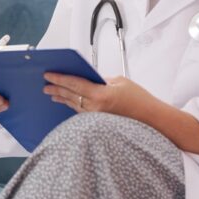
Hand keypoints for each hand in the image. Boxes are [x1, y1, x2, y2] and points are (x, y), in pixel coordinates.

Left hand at [43, 74, 158, 118]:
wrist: (152, 121)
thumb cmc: (140, 100)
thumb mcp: (120, 82)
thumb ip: (101, 80)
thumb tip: (89, 79)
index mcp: (100, 94)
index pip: (74, 84)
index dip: (59, 79)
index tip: (48, 74)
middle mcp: (95, 108)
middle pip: (70, 96)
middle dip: (56, 89)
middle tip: (45, 85)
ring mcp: (96, 118)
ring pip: (74, 105)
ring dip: (62, 98)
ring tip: (52, 94)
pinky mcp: (99, 124)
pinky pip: (81, 112)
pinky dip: (73, 105)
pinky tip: (67, 103)